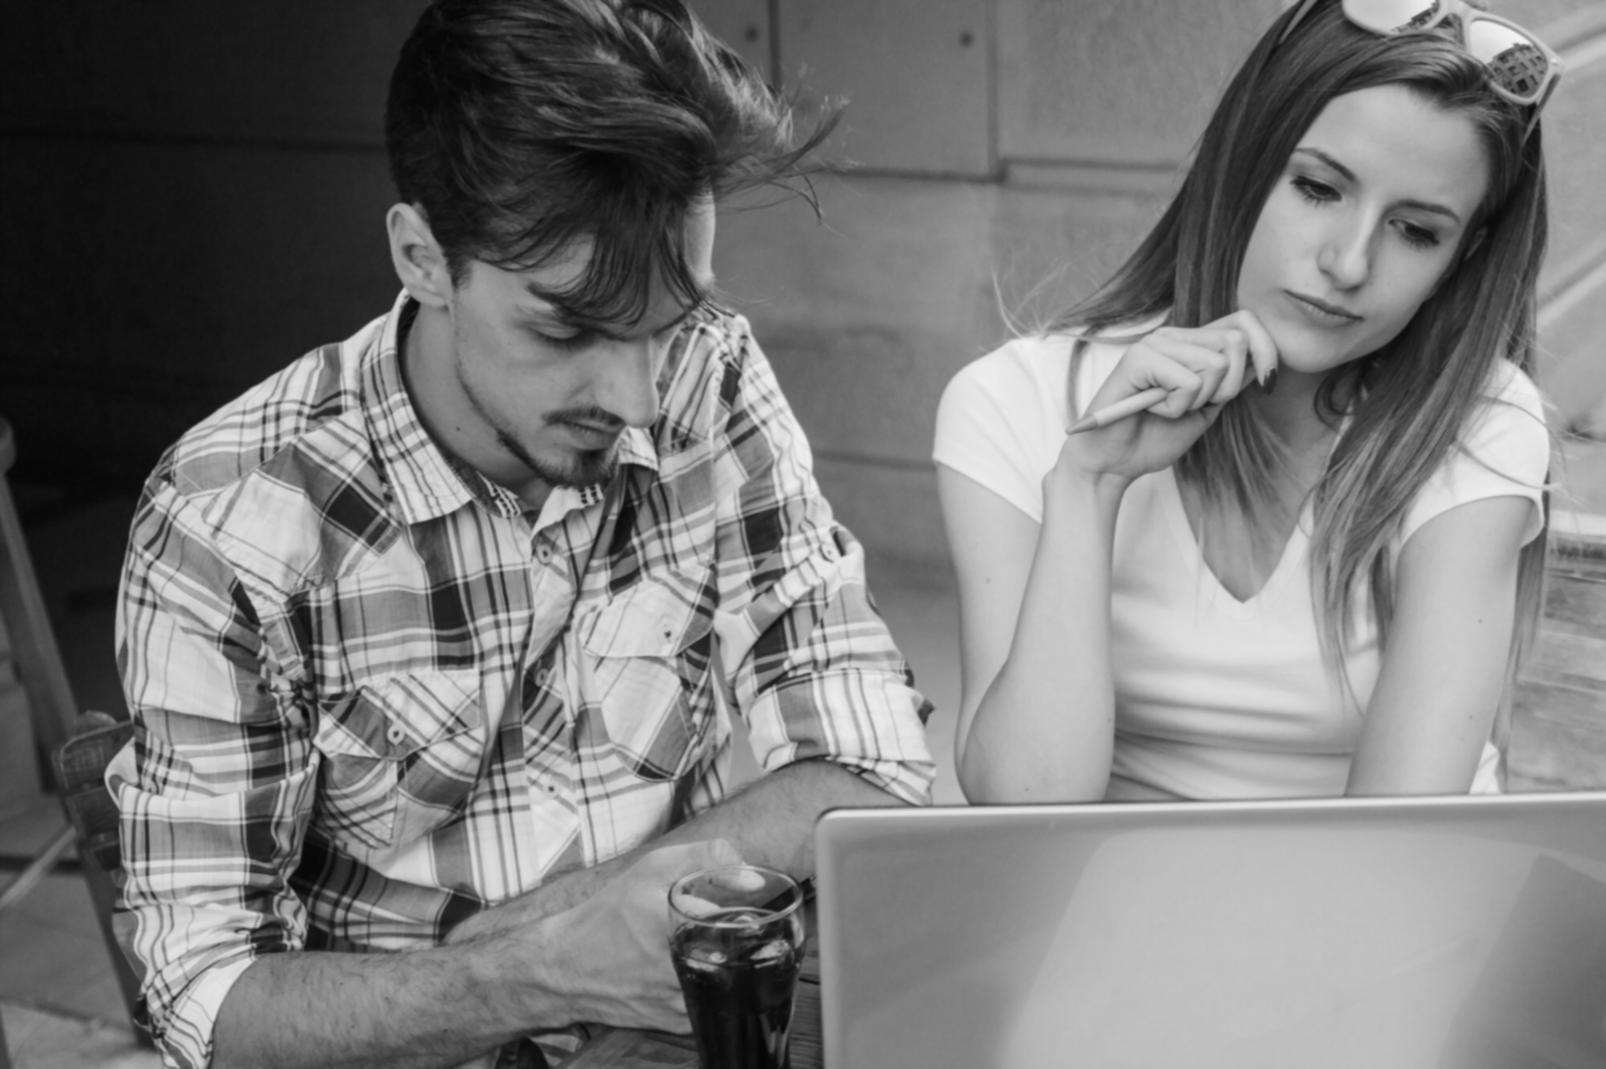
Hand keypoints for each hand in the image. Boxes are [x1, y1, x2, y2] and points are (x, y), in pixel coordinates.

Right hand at [532, 838, 745, 1033]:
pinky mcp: (673, 1022)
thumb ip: (707, 858)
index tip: (740, 905)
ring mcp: (675, 999)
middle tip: (726, 928)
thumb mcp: (652, 869)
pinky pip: (710, 1005)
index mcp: (670, 922)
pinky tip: (694, 971)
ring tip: (708, 949)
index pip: (734, 917)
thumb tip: (754, 879)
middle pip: (738, 954)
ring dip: (727, 966)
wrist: (566, 966)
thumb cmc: (609, 915)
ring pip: (728, 983)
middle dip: (737, 939)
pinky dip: (710, 988)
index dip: (742, 910)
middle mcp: (673, 965)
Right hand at [1055, 310, 1278, 485]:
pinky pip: (1187, 382)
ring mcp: (1154, 344)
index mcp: (1189, 342)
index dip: (1266, 349)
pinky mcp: (1137, 359)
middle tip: (1196, 406)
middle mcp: (1172, 335)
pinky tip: (1152, 410)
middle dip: (1227, 387)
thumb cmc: (1153, 438)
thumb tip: (1265, 359)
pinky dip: (1176, 408)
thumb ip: (1230, 381)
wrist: (1113, 463)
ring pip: (1214, 364)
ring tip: (1168, 409)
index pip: (1244, 322)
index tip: (1266, 384)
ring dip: (1198, 401)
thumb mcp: (1207, 409)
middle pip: (1235, 342)